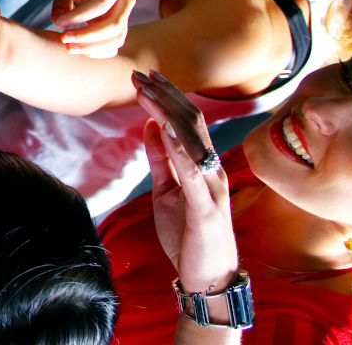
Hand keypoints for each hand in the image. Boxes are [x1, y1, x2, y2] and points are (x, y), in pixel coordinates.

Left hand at [52, 0, 133, 57]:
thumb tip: (57, 20)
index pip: (100, 4)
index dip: (79, 17)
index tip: (57, 23)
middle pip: (113, 25)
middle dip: (87, 35)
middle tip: (63, 38)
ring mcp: (126, 14)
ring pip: (116, 38)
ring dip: (92, 47)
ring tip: (68, 47)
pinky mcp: (121, 26)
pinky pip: (113, 44)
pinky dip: (98, 50)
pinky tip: (79, 49)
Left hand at [134, 71, 238, 295]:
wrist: (207, 278)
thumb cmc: (189, 235)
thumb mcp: (167, 190)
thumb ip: (161, 158)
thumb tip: (152, 124)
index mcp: (203, 165)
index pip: (187, 121)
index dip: (167, 96)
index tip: (144, 77)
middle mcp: (212, 170)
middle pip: (191, 122)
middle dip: (165, 95)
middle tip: (139, 73)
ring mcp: (212, 187)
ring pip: (192, 140)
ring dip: (167, 112)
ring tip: (145, 91)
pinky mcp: (206, 207)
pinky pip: (193, 172)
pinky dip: (178, 147)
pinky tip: (164, 127)